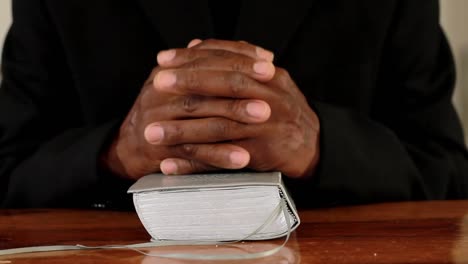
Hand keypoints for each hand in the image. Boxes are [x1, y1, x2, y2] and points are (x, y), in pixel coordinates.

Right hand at [101, 40, 275, 178]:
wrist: (131, 144)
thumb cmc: (165, 112)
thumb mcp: (183, 82)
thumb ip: (212, 67)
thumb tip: (251, 50)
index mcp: (168, 72)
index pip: (207, 60)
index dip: (239, 61)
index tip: (268, 64)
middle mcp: (160, 93)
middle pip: (205, 86)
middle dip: (241, 87)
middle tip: (270, 88)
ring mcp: (159, 122)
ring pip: (201, 118)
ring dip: (234, 117)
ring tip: (262, 118)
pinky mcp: (161, 151)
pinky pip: (195, 153)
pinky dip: (219, 155)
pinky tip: (242, 158)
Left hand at [157, 39, 319, 177]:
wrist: (314, 146)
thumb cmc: (284, 111)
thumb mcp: (267, 81)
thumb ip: (234, 63)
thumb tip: (196, 45)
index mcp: (268, 77)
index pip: (227, 61)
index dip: (193, 60)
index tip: (164, 61)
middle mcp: (269, 98)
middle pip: (224, 87)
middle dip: (187, 85)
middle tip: (156, 85)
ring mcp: (266, 128)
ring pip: (218, 127)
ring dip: (182, 131)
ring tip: (153, 133)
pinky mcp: (261, 156)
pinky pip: (223, 161)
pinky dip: (195, 164)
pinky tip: (171, 165)